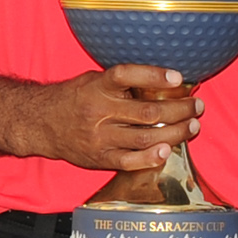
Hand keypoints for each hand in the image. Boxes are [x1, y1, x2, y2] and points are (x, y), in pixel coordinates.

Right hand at [26, 64, 199, 174]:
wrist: (41, 123)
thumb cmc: (75, 98)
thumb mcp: (93, 80)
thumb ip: (122, 82)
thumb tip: (163, 80)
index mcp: (97, 87)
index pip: (127, 76)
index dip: (154, 76)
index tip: (178, 78)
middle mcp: (99, 112)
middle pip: (147, 113)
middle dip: (179, 110)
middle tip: (197, 106)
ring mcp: (100, 138)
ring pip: (145, 138)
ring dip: (175, 133)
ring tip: (192, 126)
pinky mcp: (100, 158)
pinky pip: (130, 161)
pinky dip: (151, 157)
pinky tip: (168, 150)